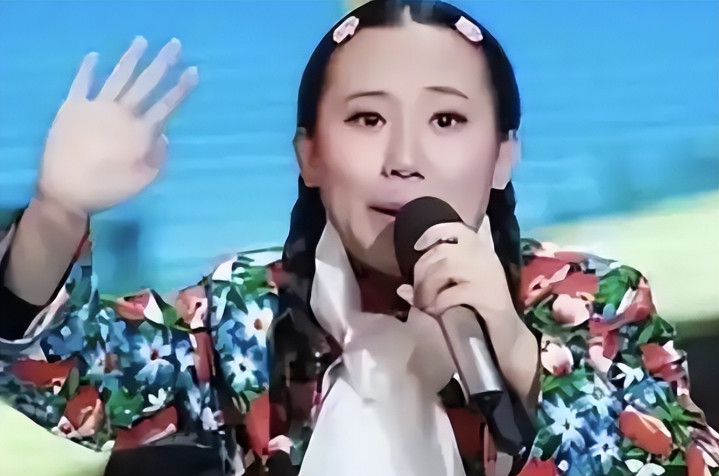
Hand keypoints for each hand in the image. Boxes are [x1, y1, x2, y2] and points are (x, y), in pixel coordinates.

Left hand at [37, 36, 197, 214]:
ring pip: (118, 77)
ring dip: (131, 58)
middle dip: (163, 63)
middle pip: (146, 84)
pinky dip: (87, 69)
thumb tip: (164, 136)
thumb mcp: (143, 181)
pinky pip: (81, 83)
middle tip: (175, 45)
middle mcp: (121, 113)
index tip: (194, 71)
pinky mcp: (72, 107)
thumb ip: (158, 157)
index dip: (182, 88)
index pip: (167, 105)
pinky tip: (94, 56)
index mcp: (140, 132)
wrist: (65, 189)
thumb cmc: (108, 189)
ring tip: (141, 41)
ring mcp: (96, 106)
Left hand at [396, 218, 537, 397]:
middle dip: (422, 272)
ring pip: (447, 267)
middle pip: (443, 250)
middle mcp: (486, 258)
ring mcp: (489, 276)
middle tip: (419, 295)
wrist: (509, 342)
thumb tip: (402, 288)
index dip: (433, 233)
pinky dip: (439, 303)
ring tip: (426, 305)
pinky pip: (454, 293)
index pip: (457, 229)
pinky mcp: (489, 297)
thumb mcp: (453, 296)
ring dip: (428, 288)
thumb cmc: (479, 315)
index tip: (418, 247)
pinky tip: (438, 314)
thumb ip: (430, 288)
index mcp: (480, 253)